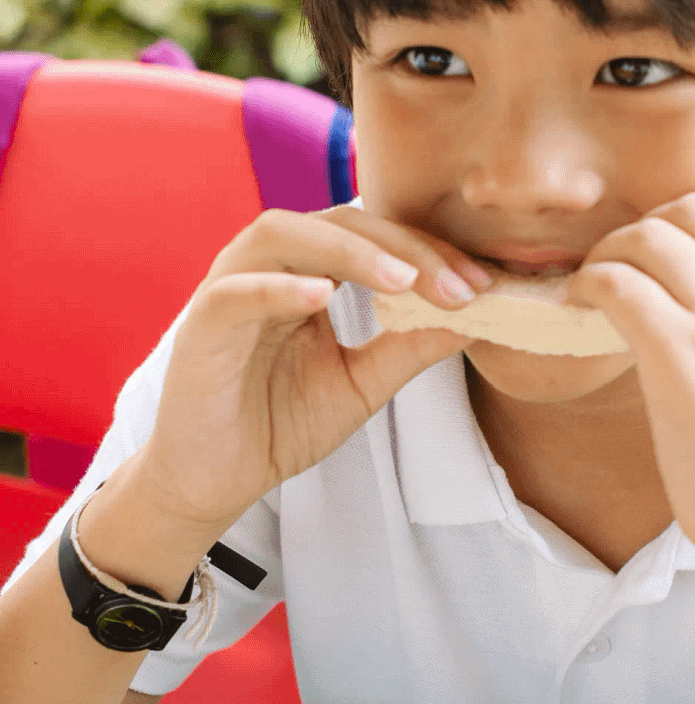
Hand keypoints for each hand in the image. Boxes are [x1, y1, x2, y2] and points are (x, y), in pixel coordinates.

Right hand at [140, 205, 494, 535]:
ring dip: (348, 251)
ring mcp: (230, 291)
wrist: (215, 480)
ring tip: (402, 280)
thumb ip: (409, 348)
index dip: (431, 252)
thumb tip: (476, 318)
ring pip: (282, 236)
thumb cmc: (281, 423)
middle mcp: (269, 268)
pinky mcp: (199, 328)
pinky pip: (233, 293)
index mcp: (309, 274)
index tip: (485, 284)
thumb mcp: (362, 384)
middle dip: (405, 248)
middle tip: (460, 285)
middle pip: (338, 223)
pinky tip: (323, 297)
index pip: (374, 237)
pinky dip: (275, 288)